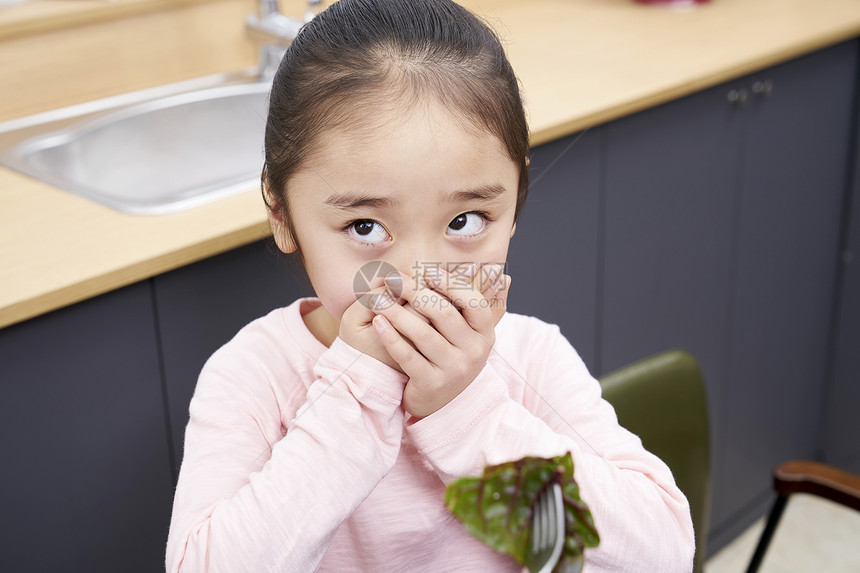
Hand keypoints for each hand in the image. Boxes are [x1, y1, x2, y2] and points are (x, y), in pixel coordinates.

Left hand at [370, 263, 510, 417]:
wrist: (445, 404)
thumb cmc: (454, 356)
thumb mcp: (471, 334)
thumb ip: (484, 306)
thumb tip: (504, 277)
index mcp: (485, 334)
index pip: (473, 302)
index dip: (450, 284)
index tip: (426, 271)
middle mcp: (474, 352)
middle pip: (444, 314)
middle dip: (415, 292)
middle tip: (393, 279)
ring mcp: (454, 370)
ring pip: (423, 334)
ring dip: (397, 312)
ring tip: (377, 298)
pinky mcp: (432, 384)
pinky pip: (408, 356)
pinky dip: (391, 337)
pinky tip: (377, 322)